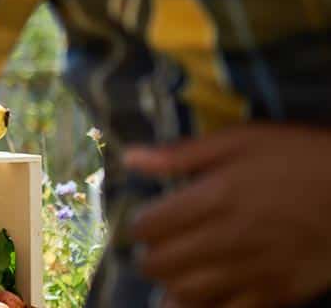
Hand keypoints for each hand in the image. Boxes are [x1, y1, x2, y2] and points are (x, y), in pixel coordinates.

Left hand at [125, 124, 330, 307]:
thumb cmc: (300, 158)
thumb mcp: (241, 140)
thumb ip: (182, 154)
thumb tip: (131, 157)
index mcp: (214, 198)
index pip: (149, 226)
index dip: (140, 225)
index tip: (148, 220)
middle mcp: (228, 239)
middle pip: (161, 265)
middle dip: (151, 256)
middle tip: (160, 247)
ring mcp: (254, 271)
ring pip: (187, 295)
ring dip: (172, 285)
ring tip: (179, 271)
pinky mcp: (279, 293)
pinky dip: (210, 307)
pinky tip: (208, 293)